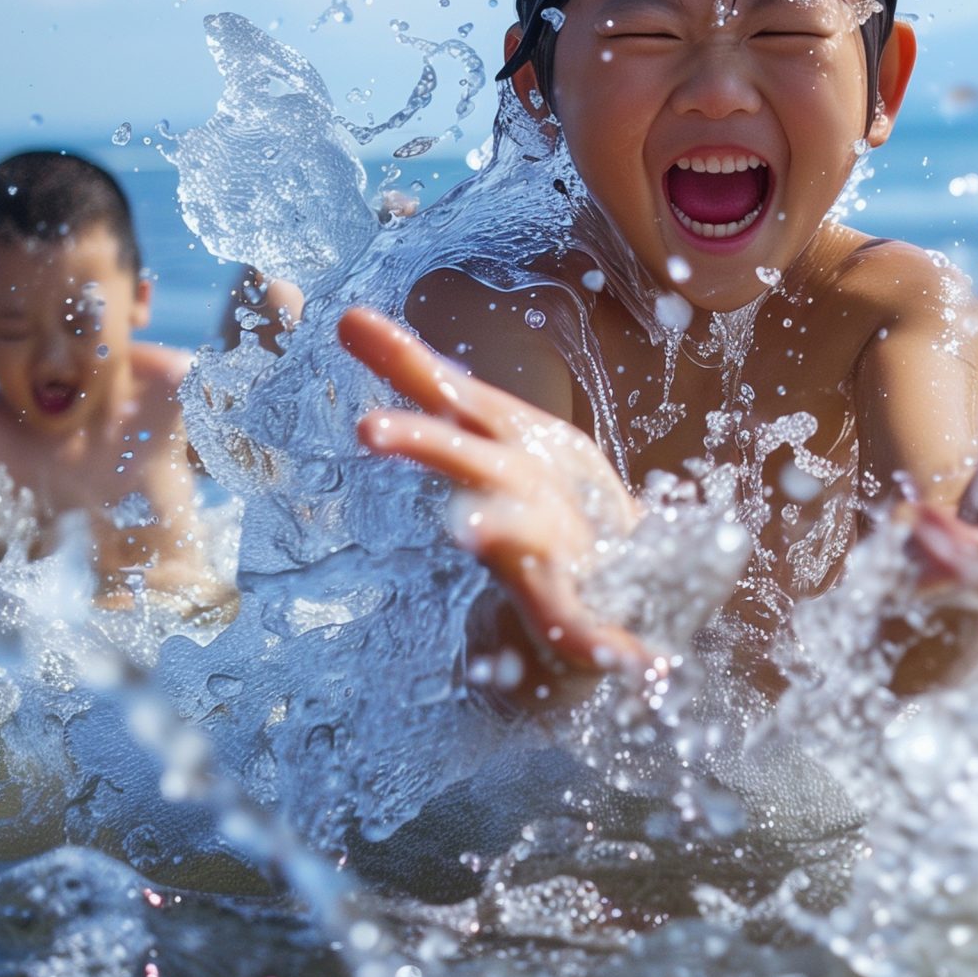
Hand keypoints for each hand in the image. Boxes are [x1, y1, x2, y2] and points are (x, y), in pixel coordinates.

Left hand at [337, 308, 652, 676]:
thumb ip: (420, 375)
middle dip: (429, 441)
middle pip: (478, 454)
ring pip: (524, 537)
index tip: (348, 326)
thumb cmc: (544, 496)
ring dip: (503, 531)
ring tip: (469, 529)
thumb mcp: (483, 435)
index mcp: (521, 440)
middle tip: (367, 429)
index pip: (458, 394)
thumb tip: (343, 315)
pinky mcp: (578, 615)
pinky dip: (608, 644)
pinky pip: (584, 629)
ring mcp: (566, 547)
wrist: (634, 580)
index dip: (409, 365)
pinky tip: (632, 661)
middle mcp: (541, 484)